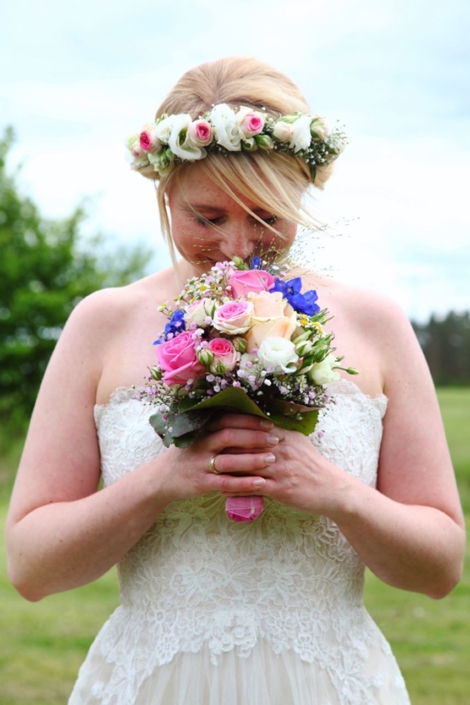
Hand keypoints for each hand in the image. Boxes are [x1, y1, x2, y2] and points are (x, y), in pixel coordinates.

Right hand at [156, 413, 284, 503]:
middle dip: (255, 437)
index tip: (270, 423)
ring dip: (252, 459)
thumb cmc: (190, 454)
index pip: (228, 419)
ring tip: (273, 459)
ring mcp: (200, 464)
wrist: (163, 477)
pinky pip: (226, 483)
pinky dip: (244, 483)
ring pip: (229, 461)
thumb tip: (252, 420)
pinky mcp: (201, 483)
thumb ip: (220, 429)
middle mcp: (201, 444)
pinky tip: (261, 483)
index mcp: (203, 429)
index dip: (250, 420)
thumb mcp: (200, 436)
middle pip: (230, 436)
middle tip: (276, 439)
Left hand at [205, 417, 353, 517]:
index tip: (214, 422)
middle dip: (224, 443)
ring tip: (207, 467)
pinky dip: (236, 488)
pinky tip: (221, 490)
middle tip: (204, 444)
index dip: (234, 423)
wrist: (333, 490)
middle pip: (247, 443)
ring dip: (226, 466)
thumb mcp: (298, 444)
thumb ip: (279, 434)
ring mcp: (281, 469)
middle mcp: (281, 450)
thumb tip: (260, 425)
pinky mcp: (282, 489)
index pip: (255, 425)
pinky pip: (254, 487)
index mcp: (285, 436)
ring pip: (247, 465)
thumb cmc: (313, 467)